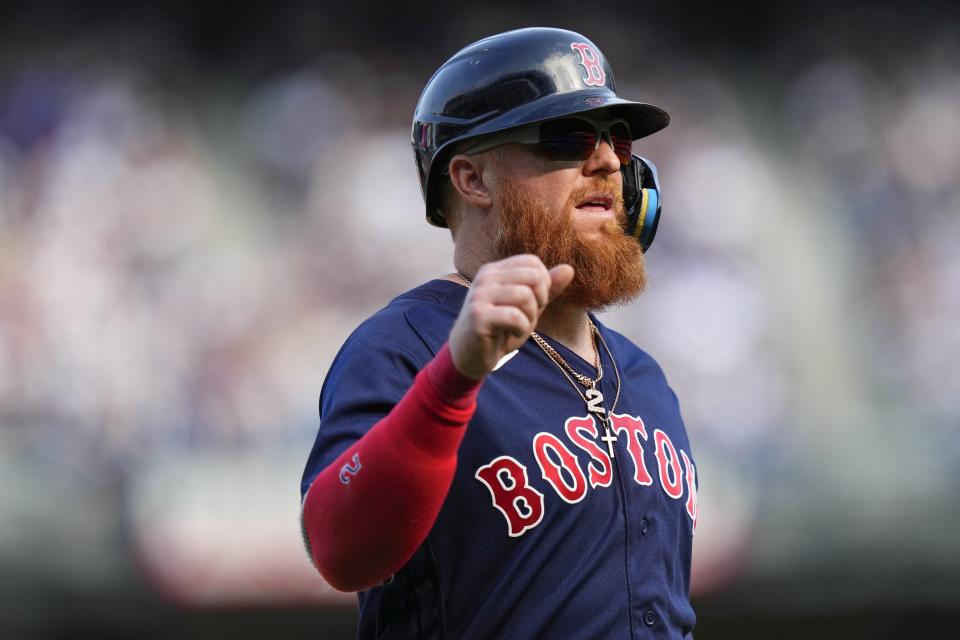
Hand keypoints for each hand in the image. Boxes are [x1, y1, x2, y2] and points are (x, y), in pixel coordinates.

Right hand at [448, 255, 573, 378]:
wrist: (468, 356)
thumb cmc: (500, 330)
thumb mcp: (528, 308)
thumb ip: (547, 289)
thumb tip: (570, 268)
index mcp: (494, 270)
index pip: (532, 263)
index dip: (543, 285)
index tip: (531, 304)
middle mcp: (485, 277)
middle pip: (533, 276)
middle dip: (540, 300)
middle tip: (526, 317)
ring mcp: (480, 295)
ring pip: (526, 295)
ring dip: (529, 317)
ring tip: (517, 327)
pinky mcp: (478, 316)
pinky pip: (515, 316)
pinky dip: (520, 330)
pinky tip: (510, 334)